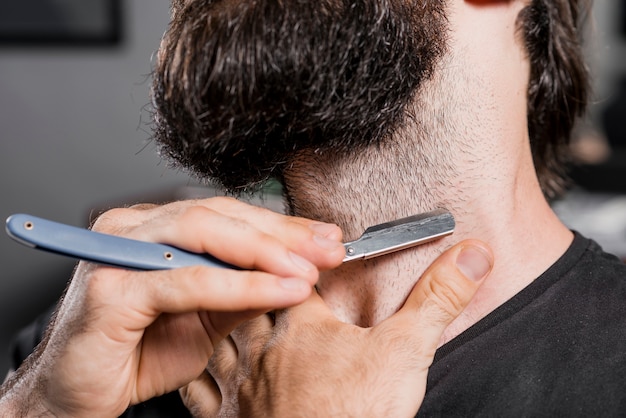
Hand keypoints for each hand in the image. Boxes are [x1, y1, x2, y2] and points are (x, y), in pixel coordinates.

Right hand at [0, 197, 344, 416]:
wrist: (82, 394)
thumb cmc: (139, 351)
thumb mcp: (207, 317)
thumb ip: (245, 290)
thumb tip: (297, 271)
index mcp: (154, 228)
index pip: (225, 214)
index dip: (279, 224)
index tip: (325, 237)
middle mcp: (132, 228)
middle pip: (218, 215)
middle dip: (280, 233)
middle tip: (327, 248)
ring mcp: (117, 252)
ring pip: (203, 236)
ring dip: (265, 253)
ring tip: (309, 269)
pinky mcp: (112, 289)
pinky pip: (187, 281)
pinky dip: (239, 286)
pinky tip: (279, 289)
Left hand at [181, 240, 492, 416]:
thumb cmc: (358, 415)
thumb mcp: (407, 350)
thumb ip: (438, 297)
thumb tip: (472, 254)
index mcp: (301, 322)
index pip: (287, 272)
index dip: (288, 256)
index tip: (292, 248)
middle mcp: (263, 348)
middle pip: (241, 296)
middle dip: (241, 279)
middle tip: (234, 262)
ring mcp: (240, 384)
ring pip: (210, 335)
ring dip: (207, 318)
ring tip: (200, 302)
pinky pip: (196, 391)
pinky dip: (192, 376)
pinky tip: (191, 373)